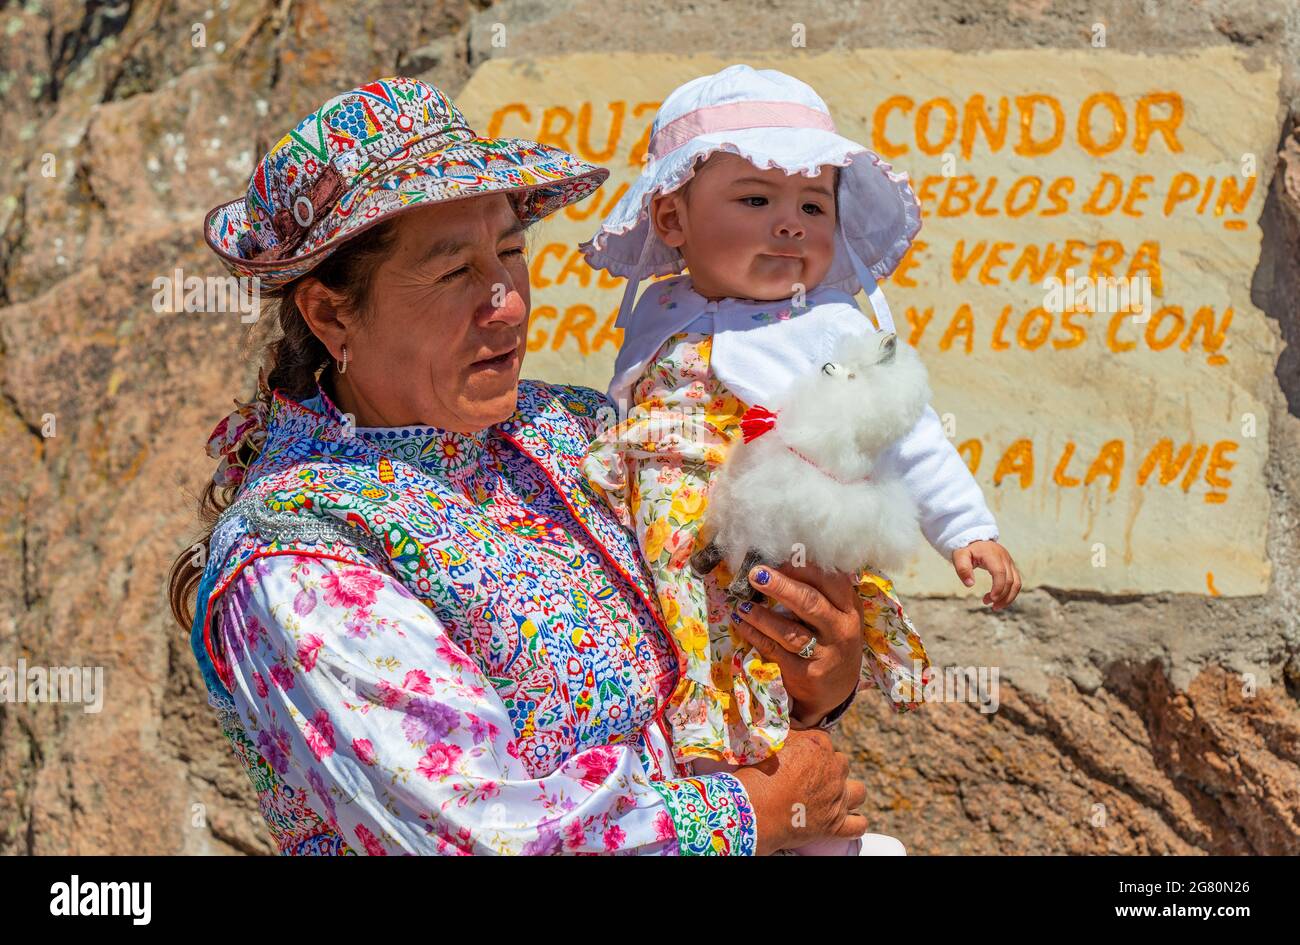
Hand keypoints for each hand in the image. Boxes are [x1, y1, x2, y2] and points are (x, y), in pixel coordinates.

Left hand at [732, 563, 863, 727]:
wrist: (837, 690)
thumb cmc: (832, 640)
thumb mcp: (837, 614)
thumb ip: (819, 590)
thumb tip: (784, 558)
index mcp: (849, 609)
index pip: (830, 581)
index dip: (802, 568)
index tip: (777, 557)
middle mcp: (841, 630)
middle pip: (810, 603)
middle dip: (781, 586)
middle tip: (756, 573)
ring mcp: (824, 655)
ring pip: (790, 632)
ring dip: (762, 615)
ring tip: (742, 604)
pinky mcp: (805, 674)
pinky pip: (775, 651)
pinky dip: (755, 636)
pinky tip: (742, 623)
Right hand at [732, 728, 867, 854]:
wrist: (754, 809)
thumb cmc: (757, 773)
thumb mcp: (769, 741)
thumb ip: (787, 730)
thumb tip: (794, 721)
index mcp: (818, 744)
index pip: (823, 740)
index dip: (810, 749)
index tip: (798, 757)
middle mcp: (833, 769)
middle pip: (840, 764)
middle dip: (828, 769)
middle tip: (807, 778)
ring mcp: (838, 798)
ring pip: (858, 791)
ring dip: (848, 792)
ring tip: (831, 797)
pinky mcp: (836, 825)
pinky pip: (859, 825)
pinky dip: (854, 823)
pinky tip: (843, 821)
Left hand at [952, 540, 1020, 609]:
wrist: (975, 539)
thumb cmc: (966, 549)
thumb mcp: (959, 556)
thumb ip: (962, 568)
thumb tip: (969, 584)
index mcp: (992, 555)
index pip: (1000, 573)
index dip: (998, 587)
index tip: (990, 599)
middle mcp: (1004, 558)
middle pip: (1010, 580)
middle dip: (1001, 596)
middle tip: (987, 603)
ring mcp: (1010, 562)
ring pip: (1017, 583)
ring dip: (1008, 598)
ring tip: (995, 607)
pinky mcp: (1011, 567)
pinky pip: (1016, 582)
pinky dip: (1010, 593)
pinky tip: (999, 600)